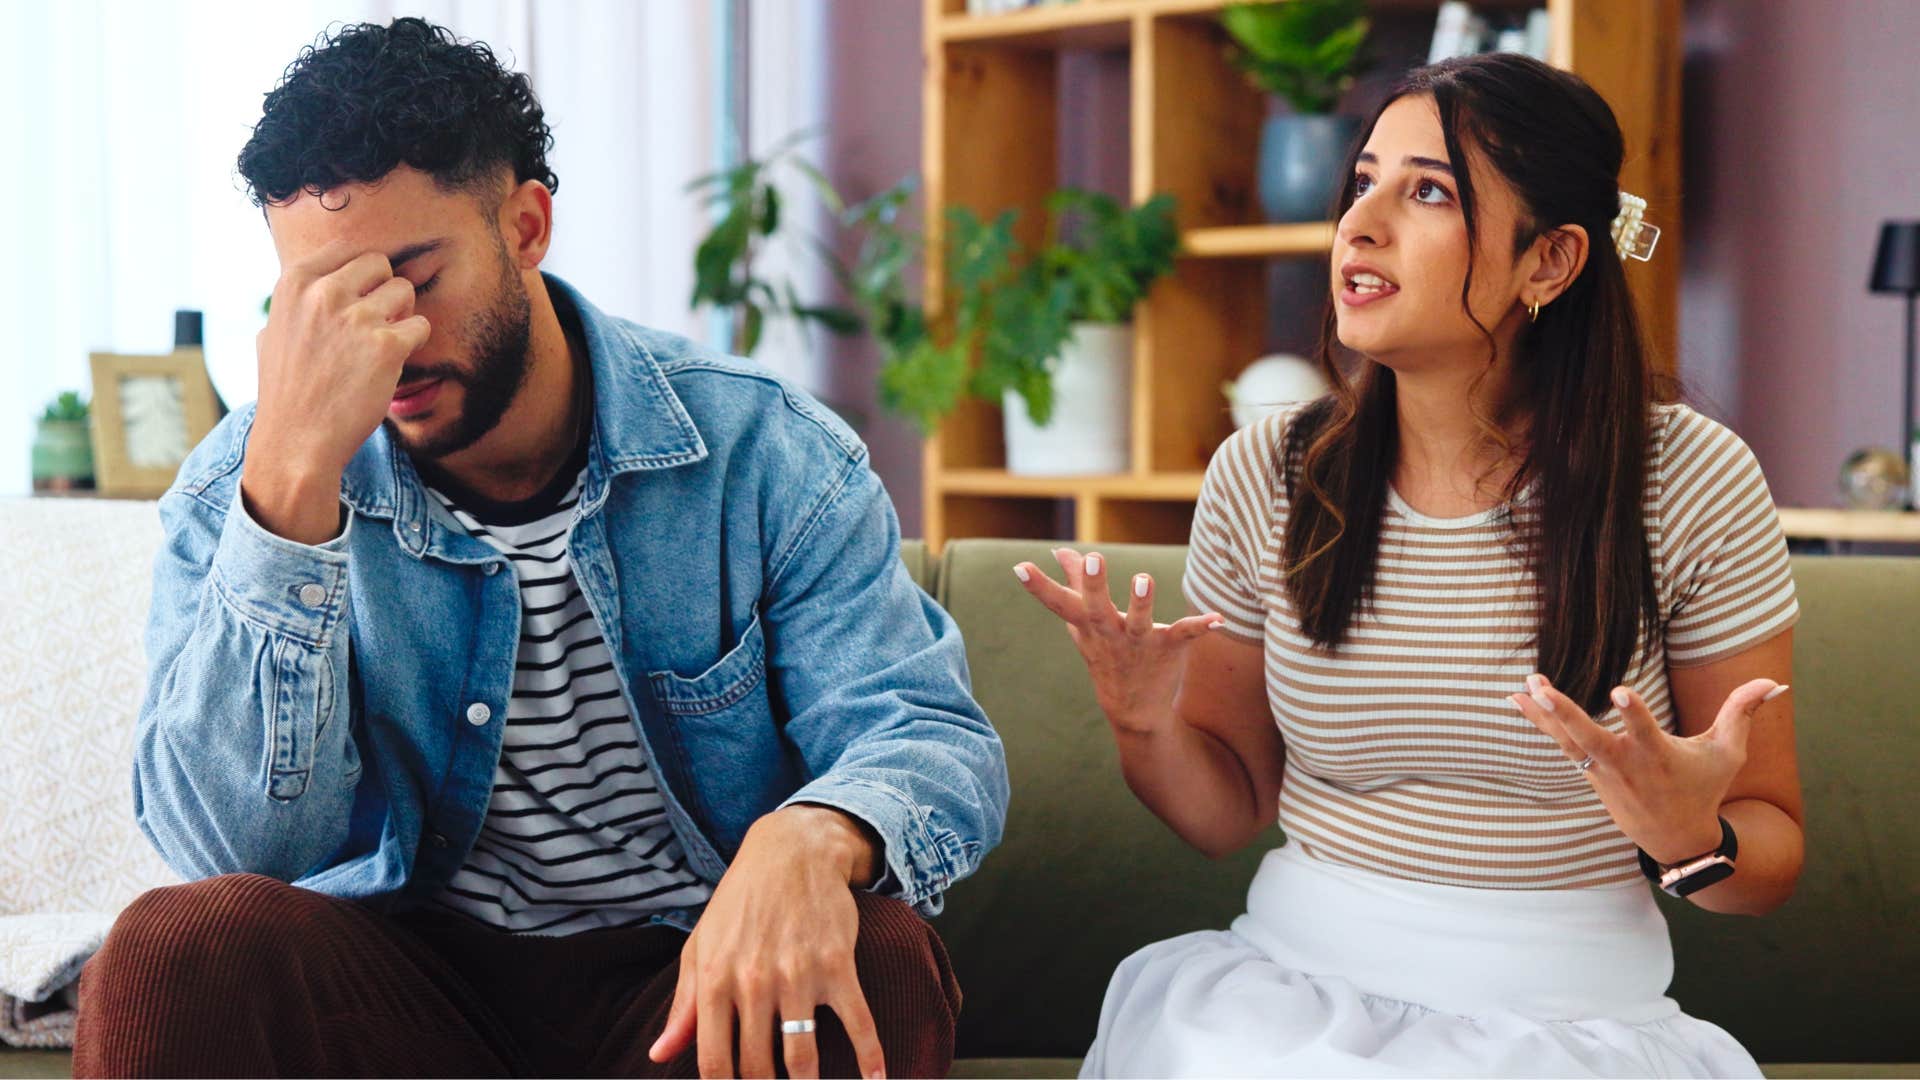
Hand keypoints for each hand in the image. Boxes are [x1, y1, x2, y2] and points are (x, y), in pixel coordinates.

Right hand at [243, 240, 431, 542]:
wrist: (296, 441)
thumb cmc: (286, 392)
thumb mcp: (273, 333)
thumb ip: (298, 303)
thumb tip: (321, 281)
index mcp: (295, 283)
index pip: (345, 248)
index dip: (360, 274)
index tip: (359, 297)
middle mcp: (324, 293)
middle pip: (379, 264)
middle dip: (383, 290)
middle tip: (376, 323)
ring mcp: (356, 317)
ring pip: (404, 291)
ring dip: (401, 315)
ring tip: (382, 345)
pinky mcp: (386, 345)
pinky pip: (421, 326)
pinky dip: (414, 342)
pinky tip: (394, 362)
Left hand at [648, 805, 885, 1079]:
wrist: (792, 850)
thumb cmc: (740, 902)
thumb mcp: (701, 947)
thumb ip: (683, 1006)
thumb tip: (659, 1055)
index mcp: (715, 980)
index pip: (714, 1061)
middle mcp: (753, 982)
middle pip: (757, 1068)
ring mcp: (798, 975)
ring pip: (801, 1057)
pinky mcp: (837, 965)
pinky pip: (858, 1023)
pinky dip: (871, 1058)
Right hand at [1014, 548, 1223, 734]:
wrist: (1133, 709)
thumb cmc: (1106, 654)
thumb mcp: (1085, 623)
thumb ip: (1074, 584)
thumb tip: (1061, 551)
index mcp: (1087, 624)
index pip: (1058, 603)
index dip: (1038, 586)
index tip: (1019, 567)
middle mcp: (1109, 633)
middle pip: (1097, 607)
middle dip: (1093, 584)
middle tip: (1093, 558)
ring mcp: (1138, 642)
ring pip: (1139, 621)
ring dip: (1141, 601)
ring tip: (1144, 579)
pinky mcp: (1168, 648)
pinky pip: (1185, 634)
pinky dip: (1201, 626)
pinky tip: (1217, 618)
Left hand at [1511, 673, 1787, 864]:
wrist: (1675, 837)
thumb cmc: (1704, 787)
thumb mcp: (1728, 753)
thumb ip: (1743, 713)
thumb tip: (1775, 681)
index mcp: (1659, 756)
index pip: (1645, 732)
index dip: (1633, 713)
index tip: (1619, 692)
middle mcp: (1626, 763)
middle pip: (1590, 738)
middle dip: (1565, 714)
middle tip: (1542, 690)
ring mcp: (1602, 770)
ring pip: (1568, 740)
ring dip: (1543, 715)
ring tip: (1522, 686)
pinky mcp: (1588, 771)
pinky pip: (1560, 744)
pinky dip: (1538, 723)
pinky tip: (1514, 698)